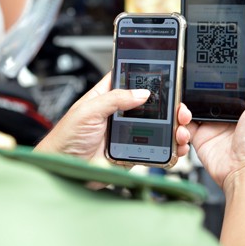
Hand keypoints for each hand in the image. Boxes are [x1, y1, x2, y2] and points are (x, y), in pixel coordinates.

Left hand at [35, 72, 192, 162]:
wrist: (64, 169)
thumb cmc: (66, 137)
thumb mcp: (88, 110)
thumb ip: (114, 98)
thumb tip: (142, 93)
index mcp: (108, 96)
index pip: (131, 80)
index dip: (148, 77)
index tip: (167, 76)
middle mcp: (120, 112)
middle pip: (151, 104)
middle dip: (169, 105)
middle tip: (179, 108)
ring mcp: (129, 132)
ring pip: (157, 126)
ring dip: (173, 126)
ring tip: (180, 128)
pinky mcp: (133, 151)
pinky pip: (155, 148)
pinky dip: (169, 147)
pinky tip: (176, 146)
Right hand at [188, 52, 244, 190]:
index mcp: (241, 104)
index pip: (223, 84)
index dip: (211, 76)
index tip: (199, 66)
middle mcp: (224, 113)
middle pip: (201, 95)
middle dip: (190, 91)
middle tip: (184, 89)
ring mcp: (210, 126)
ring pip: (188, 109)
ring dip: (182, 109)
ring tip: (185, 112)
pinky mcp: (199, 139)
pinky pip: (182, 128)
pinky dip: (179, 126)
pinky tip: (184, 128)